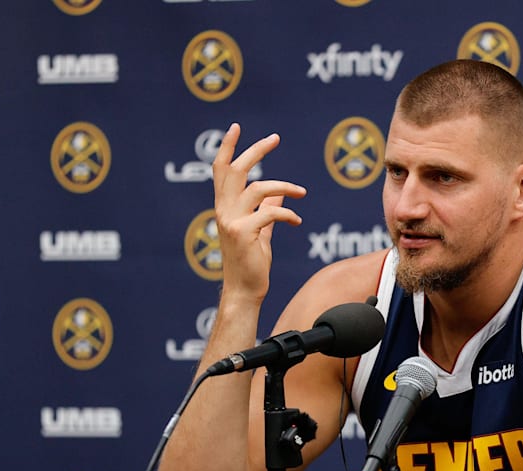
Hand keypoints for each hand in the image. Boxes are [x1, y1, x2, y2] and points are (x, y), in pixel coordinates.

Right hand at [212, 123, 307, 299]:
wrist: (245, 290)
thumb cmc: (251, 262)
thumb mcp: (261, 230)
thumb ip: (269, 209)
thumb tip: (282, 192)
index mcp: (225, 207)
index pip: (221, 171)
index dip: (227, 148)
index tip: (235, 127)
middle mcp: (224, 211)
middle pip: (236, 170)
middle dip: (255, 151)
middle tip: (275, 138)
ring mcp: (231, 221)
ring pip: (257, 188)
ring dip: (284, 186)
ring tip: (301, 192)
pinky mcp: (243, 233)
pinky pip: (270, 213)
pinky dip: (287, 214)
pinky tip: (297, 221)